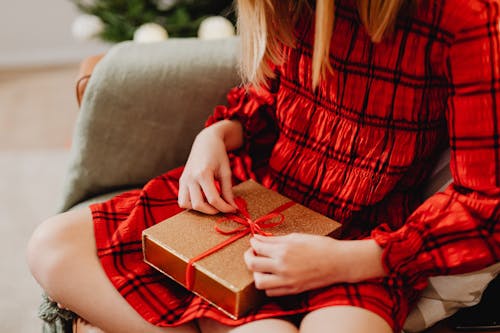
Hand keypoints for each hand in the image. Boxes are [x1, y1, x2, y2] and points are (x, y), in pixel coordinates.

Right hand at [178, 121, 241, 213]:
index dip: (225, 208)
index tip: (233, 210)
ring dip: (199, 209)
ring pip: (186, 204)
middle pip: (198, 205)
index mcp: (203, 173)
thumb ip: (228, 191)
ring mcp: (184, 180)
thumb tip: (233, 208)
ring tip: (211, 204)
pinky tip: (203, 199)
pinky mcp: (181, 181)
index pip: (213, 199)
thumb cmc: (218, 155)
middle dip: (212, 211)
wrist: (206, 142)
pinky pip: (182, 199)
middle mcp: (190, 178)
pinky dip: (191, 204)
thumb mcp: (226, 172)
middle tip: (223, 208)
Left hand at [244, 233, 385, 296]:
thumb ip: (276, 239)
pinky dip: (268, 284)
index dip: (253, 242)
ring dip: (256, 273)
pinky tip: (272, 276)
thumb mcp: (297, 237)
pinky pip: (271, 292)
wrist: (339, 262)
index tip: (255, 240)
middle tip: (253, 252)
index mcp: (283, 251)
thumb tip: (259, 238)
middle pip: (252, 265)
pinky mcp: (293, 290)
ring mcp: (287, 281)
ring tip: (262, 266)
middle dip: (248, 257)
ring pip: (259, 282)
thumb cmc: (320, 246)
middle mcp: (282, 267)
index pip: (257, 247)